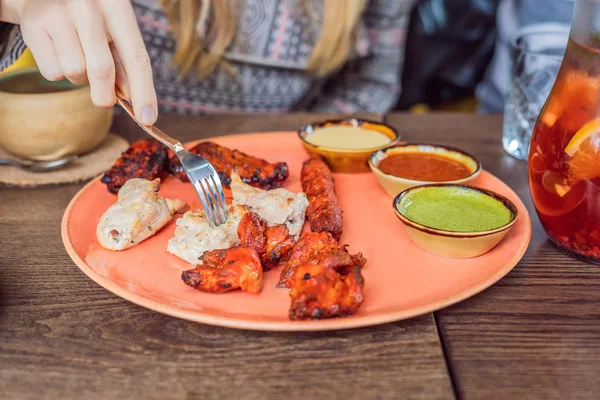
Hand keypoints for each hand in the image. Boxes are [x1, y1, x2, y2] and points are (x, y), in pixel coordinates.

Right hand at [4, 0, 157, 124]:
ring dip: (79, 78)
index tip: (147, 118)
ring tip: (78, 58)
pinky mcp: (33, 25)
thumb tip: (133, 100)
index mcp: (117, 7)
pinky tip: (58, 51)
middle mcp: (88, 7)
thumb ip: (125, 63)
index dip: (144, 92)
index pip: (136, 57)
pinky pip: (52, 72)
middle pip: (101, 69)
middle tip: (105, 101)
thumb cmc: (91, 19)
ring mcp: (58, 14)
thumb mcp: (114, 31)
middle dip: (105, 95)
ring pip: (75, 72)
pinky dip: (58, 72)